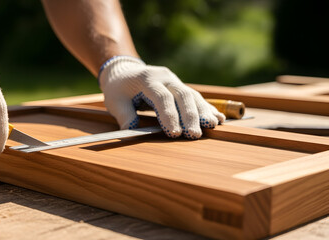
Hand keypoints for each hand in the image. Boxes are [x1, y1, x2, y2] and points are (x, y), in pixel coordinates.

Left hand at [99, 56, 224, 138]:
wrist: (124, 71)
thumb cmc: (118, 89)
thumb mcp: (115, 101)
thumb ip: (124, 115)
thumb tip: (131, 132)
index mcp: (147, 79)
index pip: (161, 97)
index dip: (169, 115)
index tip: (174, 133)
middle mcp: (164, 77)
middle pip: (182, 95)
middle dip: (190, 115)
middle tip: (195, 134)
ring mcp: (174, 80)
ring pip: (192, 95)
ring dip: (202, 112)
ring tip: (213, 126)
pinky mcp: (180, 86)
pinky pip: (195, 97)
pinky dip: (206, 108)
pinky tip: (218, 118)